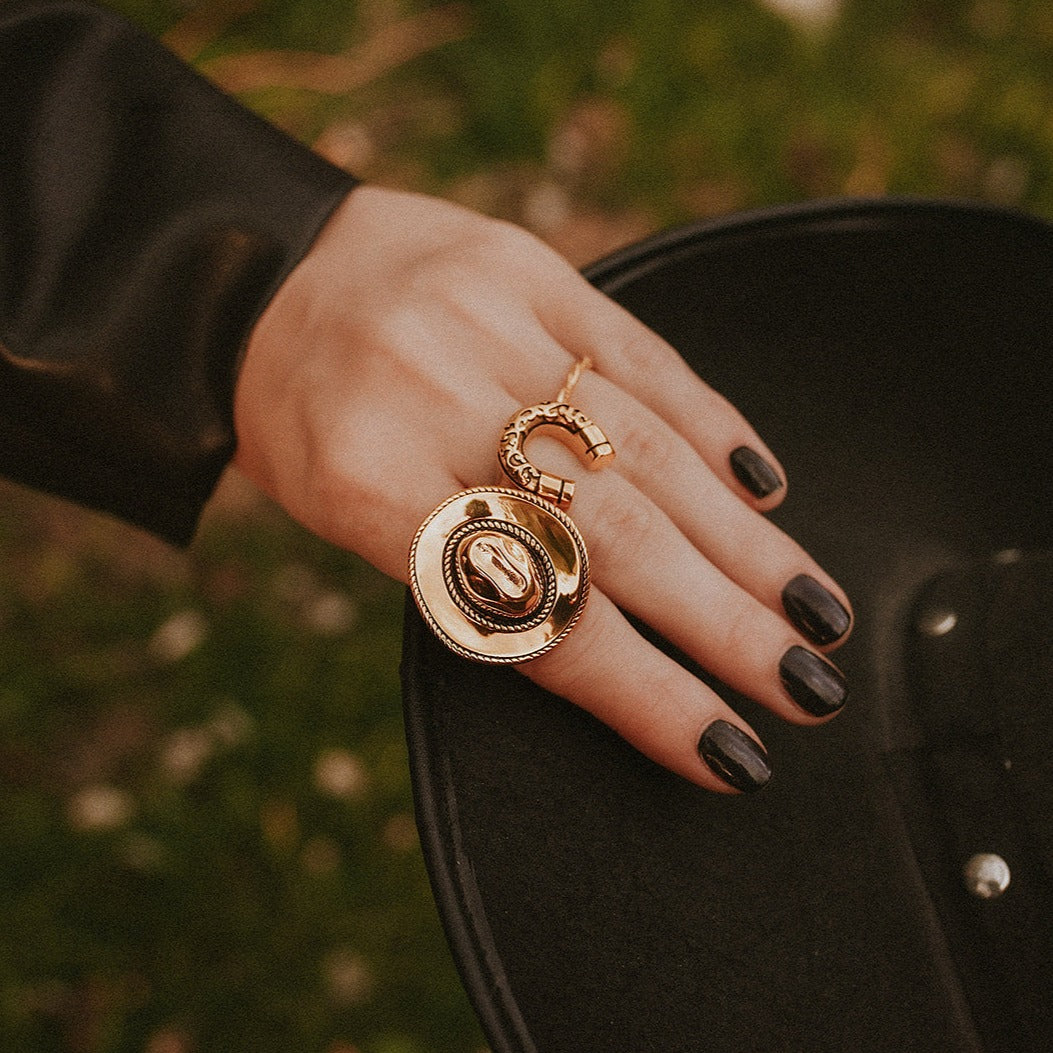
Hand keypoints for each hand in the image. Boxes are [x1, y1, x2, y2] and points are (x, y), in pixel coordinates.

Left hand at [233, 186, 851, 792]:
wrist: (256, 273)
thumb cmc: (300, 422)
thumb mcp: (342, 514)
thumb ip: (465, 570)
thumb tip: (610, 642)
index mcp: (368, 488)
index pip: (536, 617)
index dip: (643, 693)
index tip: (727, 749)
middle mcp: (435, 402)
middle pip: (611, 537)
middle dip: (724, 623)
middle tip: (808, 687)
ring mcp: (488, 324)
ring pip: (645, 450)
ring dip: (742, 540)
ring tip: (816, 608)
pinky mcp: (525, 267)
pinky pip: (638, 353)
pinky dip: (711, 424)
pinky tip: (765, 488)